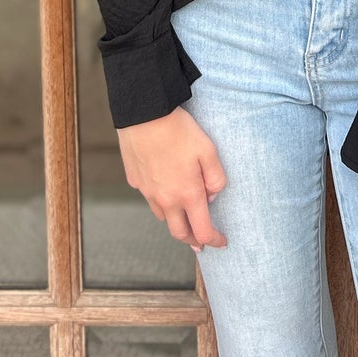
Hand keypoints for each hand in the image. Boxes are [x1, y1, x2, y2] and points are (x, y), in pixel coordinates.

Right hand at [117, 108, 228, 254]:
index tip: (222, 242)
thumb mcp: (208, 151)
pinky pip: (150, 197)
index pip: (202, 231)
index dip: (214, 240)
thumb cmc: (179, 131)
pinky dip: (160, 200)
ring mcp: (148, 191)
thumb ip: (216, 178)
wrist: (144, 114)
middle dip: (193, 240)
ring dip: (175, 220)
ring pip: (163, 216)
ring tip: (183, 215)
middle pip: (179, 233)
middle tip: (201, 243)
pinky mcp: (135, 180)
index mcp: (187, 194)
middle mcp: (165, 199)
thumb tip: (212, 196)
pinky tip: (164, 187)